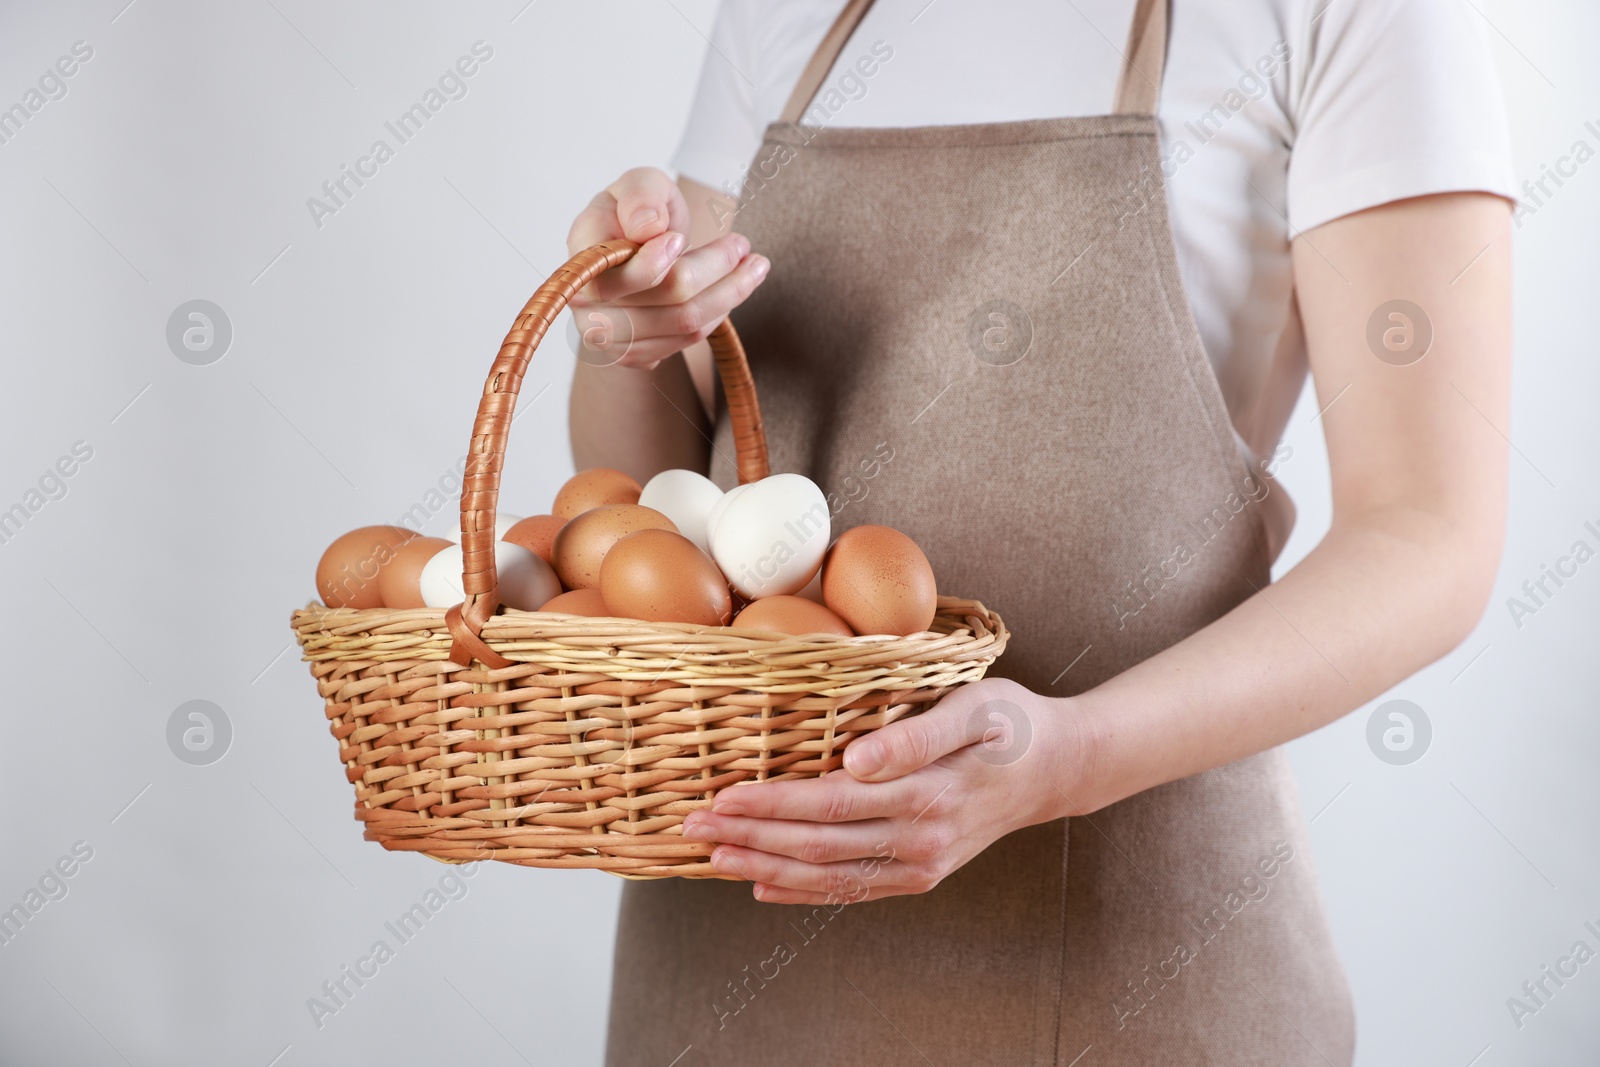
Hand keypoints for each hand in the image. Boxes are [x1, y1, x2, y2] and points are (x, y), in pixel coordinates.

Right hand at [565, 167, 769, 369]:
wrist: (633, 248)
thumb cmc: (636, 212)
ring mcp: (608, 335)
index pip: (618, 276)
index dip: (655, 262)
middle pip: (669, 298)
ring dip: (730, 293)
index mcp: (582, 255)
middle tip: (743, 245)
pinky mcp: (633, 355)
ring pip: (685, 323)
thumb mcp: (640, 184)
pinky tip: (730, 289)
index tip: (683, 238)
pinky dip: (718, 313)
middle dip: (716, 269)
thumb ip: (641, 196)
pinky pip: (688, 340)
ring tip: (754, 266)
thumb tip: (648, 228)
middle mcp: (586, 303)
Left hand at [680, 677, 1084, 904]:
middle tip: (694, 824)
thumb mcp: (974, 709)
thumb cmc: (1012, 724)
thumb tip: (854, 759)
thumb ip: (914, 734)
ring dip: (764, 868)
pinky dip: (803, 891)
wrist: (1059, 768)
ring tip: (712, 856)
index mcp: (927, 795)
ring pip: (828, 876)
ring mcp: (921, 865)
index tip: (721, 794)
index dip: (770, 803)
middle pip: (817, 845)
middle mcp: (921, 841)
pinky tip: (763, 885)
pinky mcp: (921, 874)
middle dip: (750, 836)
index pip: (829, 804)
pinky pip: (852, 889)